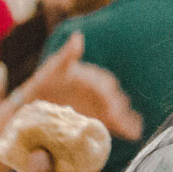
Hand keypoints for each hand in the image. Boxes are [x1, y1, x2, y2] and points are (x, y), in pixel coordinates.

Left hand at [27, 33, 142, 140]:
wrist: (38, 104)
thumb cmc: (46, 83)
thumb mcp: (55, 67)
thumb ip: (68, 55)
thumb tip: (78, 37)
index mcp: (92, 77)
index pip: (104, 82)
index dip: (106, 90)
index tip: (107, 97)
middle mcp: (99, 92)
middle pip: (113, 98)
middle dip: (116, 106)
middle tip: (115, 115)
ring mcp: (102, 107)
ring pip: (119, 111)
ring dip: (126, 118)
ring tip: (131, 128)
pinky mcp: (102, 121)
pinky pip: (118, 124)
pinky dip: (127, 128)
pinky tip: (135, 134)